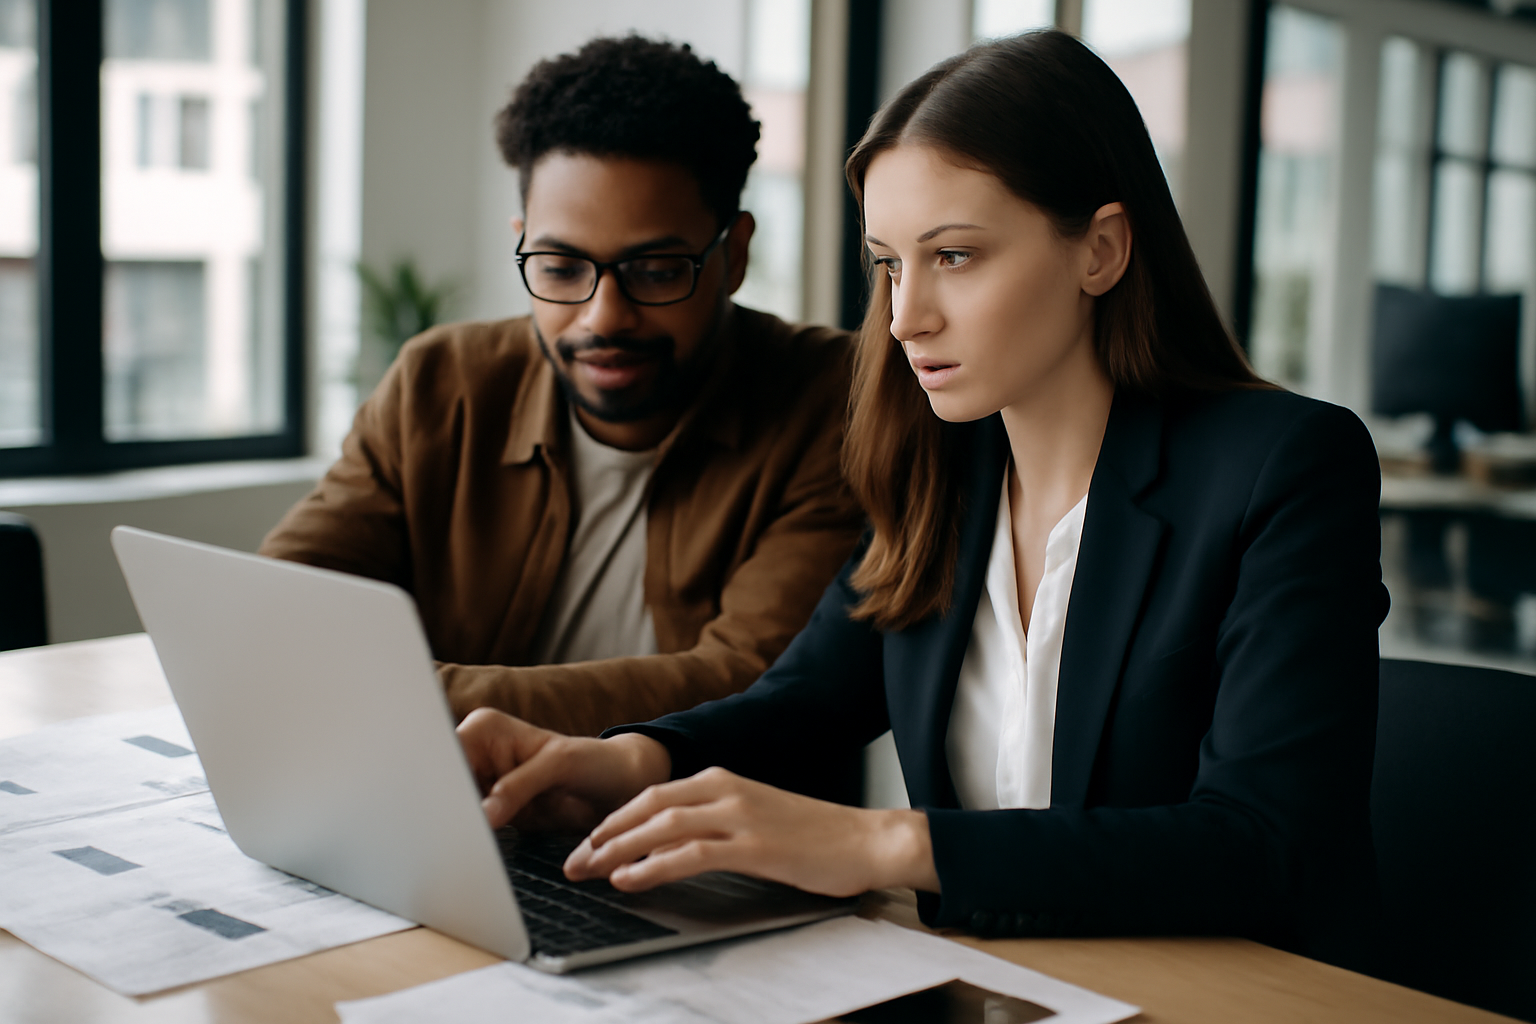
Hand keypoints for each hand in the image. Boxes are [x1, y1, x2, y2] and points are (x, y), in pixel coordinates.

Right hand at [455, 708, 670, 830]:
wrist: (618, 789)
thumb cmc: (595, 762)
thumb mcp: (559, 765)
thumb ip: (518, 786)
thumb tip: (483, 815)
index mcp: (484, 729)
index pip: (447, 757)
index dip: (442, 785)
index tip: (445, 810)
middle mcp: (476, 754)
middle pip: (443, 787)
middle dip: (447, 810)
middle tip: (452, 835)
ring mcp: (481, 785)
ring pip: (452, 811)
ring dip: (459, 828)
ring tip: (463, 844)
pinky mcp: (491, 813)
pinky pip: (471, 828)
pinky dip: (473, 839)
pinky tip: (476, 849)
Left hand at [563, 766, 939, 897]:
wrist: (866, 840)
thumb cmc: (812, 835)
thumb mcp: (753, 819)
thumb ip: (712, 824)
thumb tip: (666, 846)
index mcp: (722, 779)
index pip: (652, 793)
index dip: (613, 818)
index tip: (585, 843)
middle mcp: (725, 789)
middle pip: (647, 804)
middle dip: (603, 833)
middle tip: (571, 860)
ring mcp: (740, 815)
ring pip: (662, 825)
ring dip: (617, 849)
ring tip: (587, 870)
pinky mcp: (754, 845)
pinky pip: (691, 853)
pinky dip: (653, 865)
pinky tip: (629, 878)